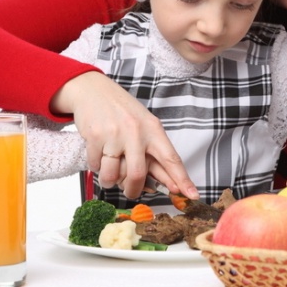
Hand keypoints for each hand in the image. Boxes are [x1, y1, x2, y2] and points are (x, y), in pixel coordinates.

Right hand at [50, 71, 198, 199]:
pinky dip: (96, 167)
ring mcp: (115, 134)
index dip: (182, 179)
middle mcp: (136, 131)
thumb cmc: (122, 112)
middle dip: (133, 190)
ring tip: (109, 171)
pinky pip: (96, 166)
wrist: (93, 90)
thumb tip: (171, 184)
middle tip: (130, 191)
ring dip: (109, 180)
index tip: (192, 195)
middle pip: (138, 175)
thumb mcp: (144, 127)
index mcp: (153, 129)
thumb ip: (155, 155)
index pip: (171, 158)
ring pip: (113, 175)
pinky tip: (99, 155)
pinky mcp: (95, 137)